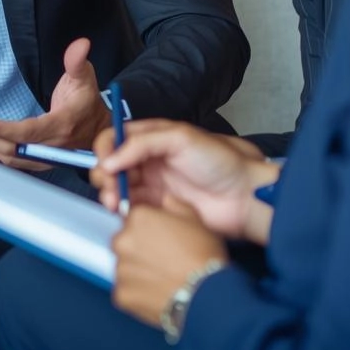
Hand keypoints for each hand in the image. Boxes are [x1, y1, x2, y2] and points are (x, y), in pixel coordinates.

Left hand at [0, 38, 109, 169]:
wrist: (98, 130)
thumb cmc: (87, 102)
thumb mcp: (85, 78)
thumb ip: (77, 62)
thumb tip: (80, 45)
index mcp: (62, 125)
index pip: (28, 132)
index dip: (3, 129)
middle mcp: (51, 147)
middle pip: (11, 145)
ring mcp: (43, 158)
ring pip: (7, 155)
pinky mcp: (36, 161)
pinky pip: (10, 164)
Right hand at [91, 119, 278, 240]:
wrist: (243, 196)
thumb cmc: (220, 161)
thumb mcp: (180, 138)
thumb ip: (142, 143)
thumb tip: (110, 160)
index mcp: (152, 137)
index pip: (115, 138)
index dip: (105, 149)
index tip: (107, 164)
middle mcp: (148, 159)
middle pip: (111, 164)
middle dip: (105, 175)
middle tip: (111, 187)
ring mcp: (152, 184)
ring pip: (117, 187)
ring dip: (110, 193)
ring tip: (115, 202)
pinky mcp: (157, 208)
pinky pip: (130, 207)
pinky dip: (121, 209)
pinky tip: (124, 212)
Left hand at [110, 204, 227, 324]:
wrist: (207, 295)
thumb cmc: (203, 256)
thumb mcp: (195, 219)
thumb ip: (174, 204)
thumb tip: (166, 200)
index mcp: (139, 218)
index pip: (134, 219)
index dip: (150, 231)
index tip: (161, 241)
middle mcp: (123, 240)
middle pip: (125, 242)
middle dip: (140, 250)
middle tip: (163, 261)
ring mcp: (120, 269)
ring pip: (125, 267)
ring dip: (138, 272)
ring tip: (162, 279)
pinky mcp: (121, 294)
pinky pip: (126, 291)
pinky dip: (138, 293)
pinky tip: (158, 294)